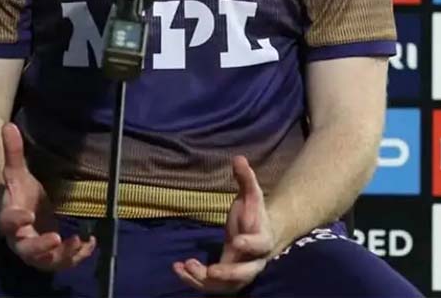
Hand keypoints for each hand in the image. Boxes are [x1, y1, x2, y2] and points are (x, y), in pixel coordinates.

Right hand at [0, 122, 95, 270]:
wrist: (21, 212)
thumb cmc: (20, 192)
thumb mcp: (17, 172)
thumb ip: (13, 152)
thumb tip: (8, 124)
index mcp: (10, 217)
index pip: (8, 221)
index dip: (16, 220)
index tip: (27, 215)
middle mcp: (20, 239)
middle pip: (26, 249)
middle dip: (40, 246)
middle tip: (56, 238)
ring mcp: (36, 250)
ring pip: (45, 261)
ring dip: (62, 255)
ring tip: (79, 243)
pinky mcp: (50, 256)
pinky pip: (61, 262)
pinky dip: (76, 257)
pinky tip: (90, 244)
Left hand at [173, 155, 276, 294]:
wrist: (261, 235)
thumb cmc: (254, 214)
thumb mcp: (251, 195)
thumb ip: (246, 178)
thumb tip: (238, 157)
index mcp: (263, 239)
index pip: (259, 244)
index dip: (249, 243)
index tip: (235, 240)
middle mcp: (253, 262)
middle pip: (245, 274)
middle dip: (228, 275)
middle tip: (211, 271)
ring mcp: (239, 274)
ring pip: (224, 286)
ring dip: (203, 280)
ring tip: (184, 266)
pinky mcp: (226, 281)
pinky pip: (210, 286)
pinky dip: (193, 280)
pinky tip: (177, 268)